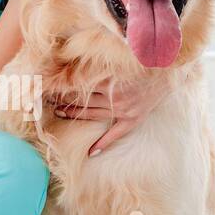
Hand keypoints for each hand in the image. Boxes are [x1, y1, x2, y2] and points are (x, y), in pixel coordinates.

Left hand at [44, 74, 172, 156]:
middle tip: (48, 100)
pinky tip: (91, 152)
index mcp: (111, 82)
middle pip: (83, 101)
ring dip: (74, 115)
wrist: (167, 74)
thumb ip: (100, 65)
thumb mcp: (119, 63)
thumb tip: (77, 64)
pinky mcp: (132, 120)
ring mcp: (124, 110)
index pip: (80, 86)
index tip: (50, 86)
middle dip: (64, 100)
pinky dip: (103, 143)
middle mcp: (115, 98)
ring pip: (93, 114)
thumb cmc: (141, 65)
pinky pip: (115, 134)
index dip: (64, 87)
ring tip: (59, 113)